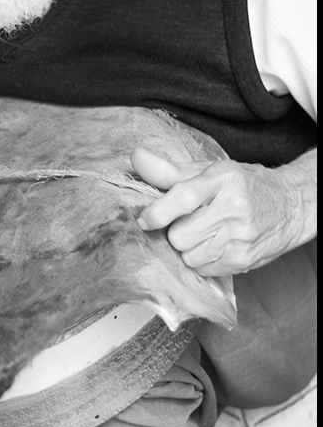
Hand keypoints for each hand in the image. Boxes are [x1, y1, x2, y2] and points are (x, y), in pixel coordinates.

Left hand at [131, 147, 308, 276]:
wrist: (291, 205)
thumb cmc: (243, 185)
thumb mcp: (209, 171)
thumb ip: (170, 171)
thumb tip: (136, 158)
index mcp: (223, 178)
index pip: (185, 196)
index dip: (159, 211)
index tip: (144, 220)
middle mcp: (233, 207)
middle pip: (179, 234)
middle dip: (177, 230)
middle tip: (191, 220)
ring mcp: (240, 237)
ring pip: (188, 255)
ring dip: (189, 247)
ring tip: (207, 231)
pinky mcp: (243, 260)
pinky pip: (202, 269)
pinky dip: (202, 260)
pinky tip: (217, 244)